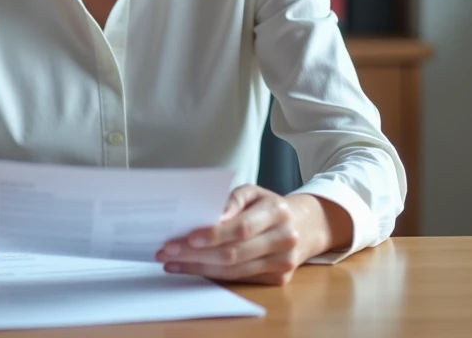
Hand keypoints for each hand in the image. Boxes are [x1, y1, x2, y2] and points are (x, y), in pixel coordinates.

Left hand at [155, 186, 351, 285]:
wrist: (303, 226)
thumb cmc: (267, 206)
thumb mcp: (253, 191)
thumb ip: (232, 200)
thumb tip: (214, 216)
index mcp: (278, 211)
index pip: (242, 228)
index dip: (214, 235)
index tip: (187, 238)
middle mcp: (284, 238)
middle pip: (235, 253)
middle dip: (197, 254)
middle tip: (168, 251)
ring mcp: (283, 262)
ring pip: (234, 271)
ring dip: (199, 268)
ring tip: (172, 262)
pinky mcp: (278, 279)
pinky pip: (239, 279)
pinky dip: (212, 275)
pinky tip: (191, 268)